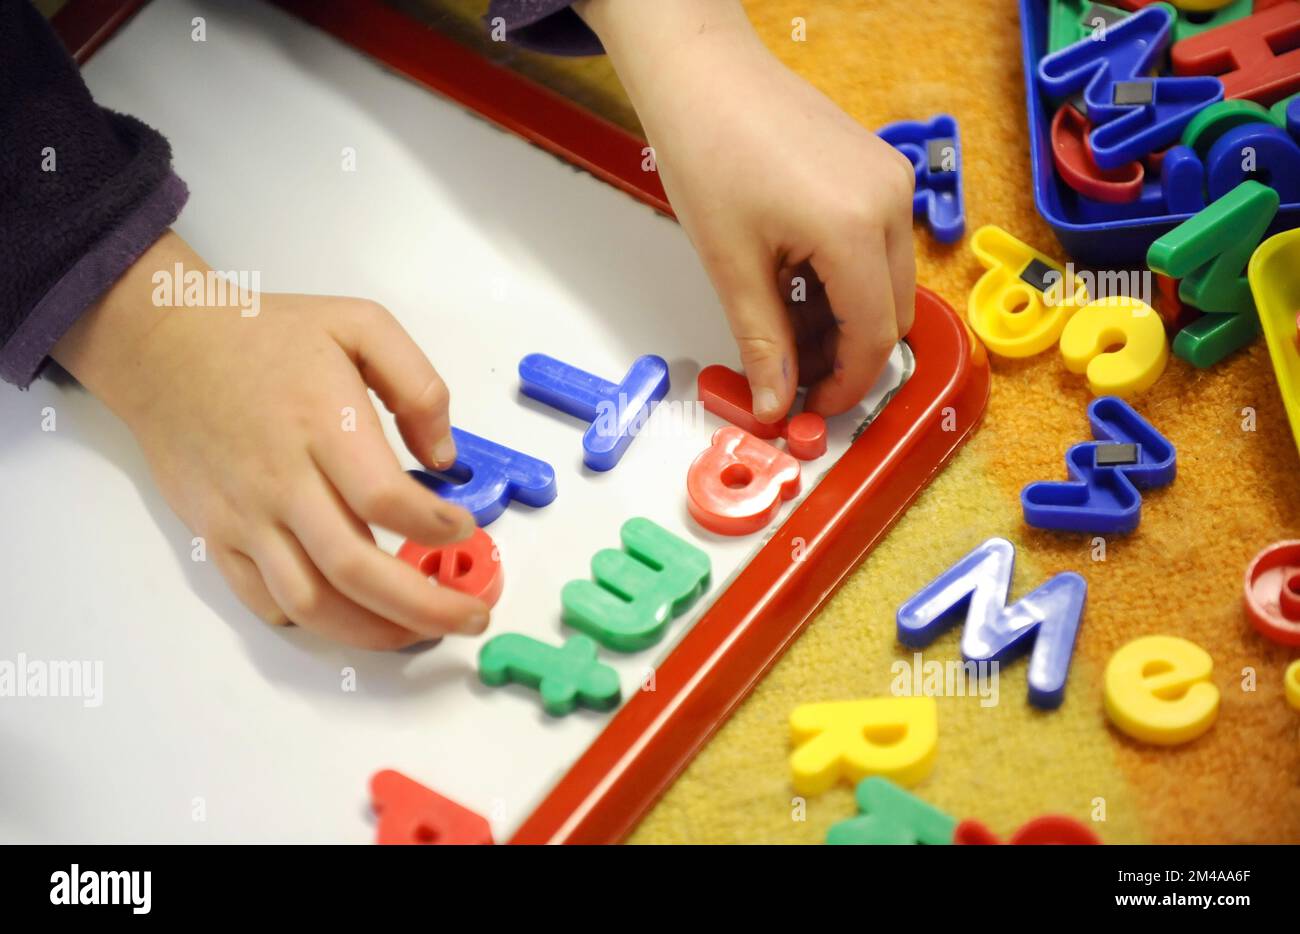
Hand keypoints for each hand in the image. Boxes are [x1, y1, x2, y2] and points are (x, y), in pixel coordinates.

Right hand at [53, 232, 487, 648]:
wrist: (167, 349)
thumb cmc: (268, 337)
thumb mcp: (360, 324)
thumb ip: (418, 385)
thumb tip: (444, 457)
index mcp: (322, 424)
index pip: (384, 499)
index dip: (434, 527)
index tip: (465, 529)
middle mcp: (282, 481)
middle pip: (355, 568)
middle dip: (424, 606)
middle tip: (470, 616)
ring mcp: (246, 517)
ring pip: (311, 602)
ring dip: (374, 631)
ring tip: (421, 631)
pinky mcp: (219, 537)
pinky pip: (266, 601)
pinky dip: (315, 622)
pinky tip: (354, 616)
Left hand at [578, 0, 915, 420]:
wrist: (703, 74)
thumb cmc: (708, 148)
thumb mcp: (731, 265)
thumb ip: (762, 342)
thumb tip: (775, 402)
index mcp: (854, 228)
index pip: (873, 336)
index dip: (844, 384)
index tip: (812, 406)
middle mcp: (889, 201)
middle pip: (892, 313)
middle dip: (845, 354)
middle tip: (791, 372)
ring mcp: (889, 181)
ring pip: (887, 282)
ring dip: (843, 317)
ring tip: (781, 323)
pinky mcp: (877, 170)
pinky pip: (877, 244)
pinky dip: (844, 278)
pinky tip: (794, 281)